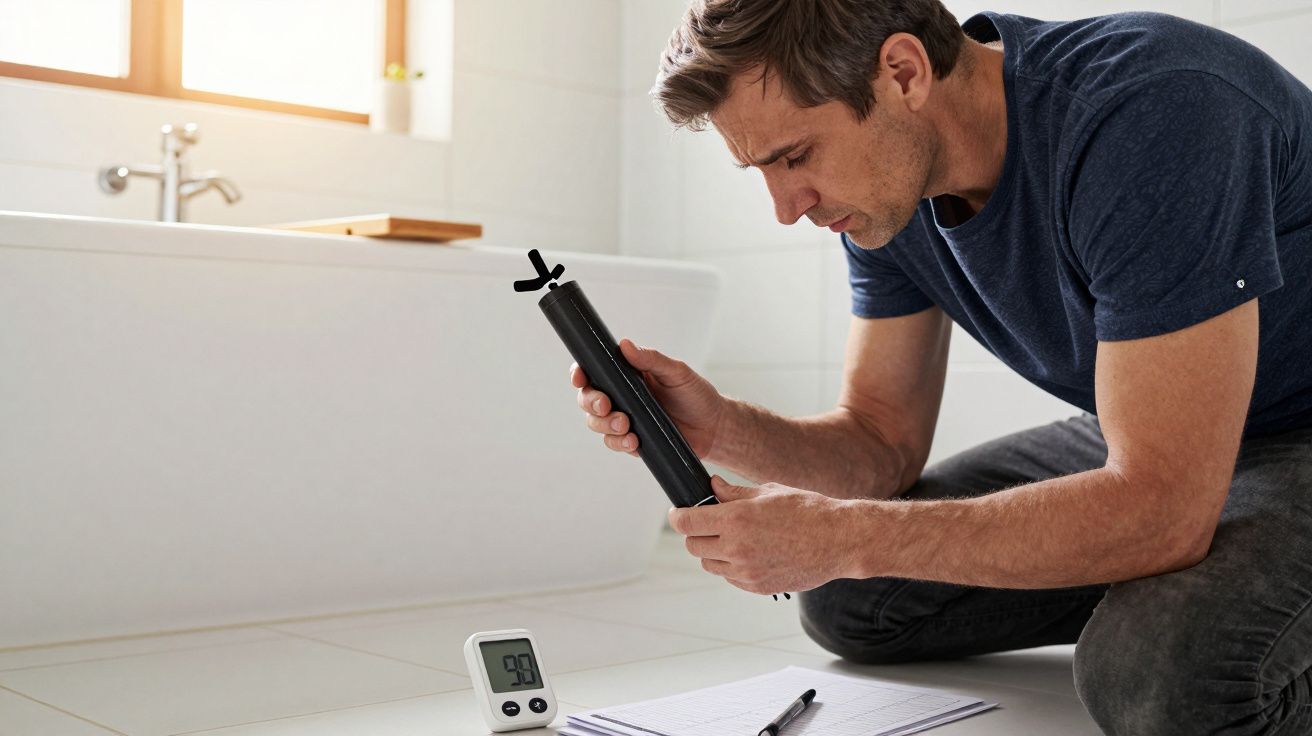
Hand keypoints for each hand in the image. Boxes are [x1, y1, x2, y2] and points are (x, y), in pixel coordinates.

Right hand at [570, 339, 725, 458]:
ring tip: (625, 425)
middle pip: (588, 399)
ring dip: (605, 425)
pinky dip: (619, 442)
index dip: (580, 373)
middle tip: (606, 405)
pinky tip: (633, 441)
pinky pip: (614, 442)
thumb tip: (626, 345)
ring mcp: (625, 419)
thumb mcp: (676, 372)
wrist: (714, 427)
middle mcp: (622, 396)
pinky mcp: (632, 440)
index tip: (580, 377)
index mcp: (628, 375)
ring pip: (596, 423)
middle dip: (591, 403)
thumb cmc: (696, 395)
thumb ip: (651, 360)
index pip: (594, 371)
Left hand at [668, 476, 865, 594]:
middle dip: (696, 533)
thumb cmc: (808, 510)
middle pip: (693, 545)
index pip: (687, 522)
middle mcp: (737, 548)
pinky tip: (750, 553)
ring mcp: (746, 571)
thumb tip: (712, 487)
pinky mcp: (757, 587)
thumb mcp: (769, 492)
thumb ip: (734, 493)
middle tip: (709, 524)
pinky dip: (731, 566)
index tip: (678, 513)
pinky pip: (730, 578)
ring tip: (733, 538)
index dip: (678, 516)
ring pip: (709, 564)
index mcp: (737, 519)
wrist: (839, 540)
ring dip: (713, 551)